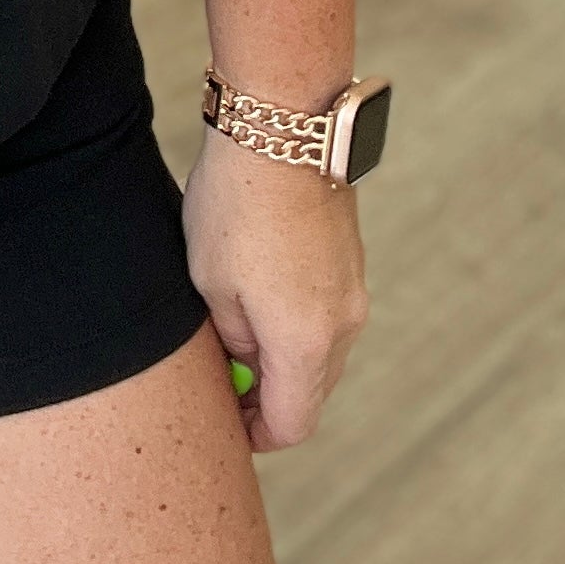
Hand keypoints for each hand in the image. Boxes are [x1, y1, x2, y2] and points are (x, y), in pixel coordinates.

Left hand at [182, 125, 369, 451]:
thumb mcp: (211, 283)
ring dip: (284, 357)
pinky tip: (259, 292)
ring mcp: (353, 292)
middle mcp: (343, 326)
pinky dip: (298, 322)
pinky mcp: (351, 262)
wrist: (285, 129)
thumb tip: (248, 361)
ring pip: (322, 353)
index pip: (292, 424)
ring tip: (235, 331)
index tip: (227, 424)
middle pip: (311, 392)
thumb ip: (234, 338)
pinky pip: (328, 315)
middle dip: (269, 397)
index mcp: (305, 343)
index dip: (256, 433)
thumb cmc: (236, 204)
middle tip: (224, 381)